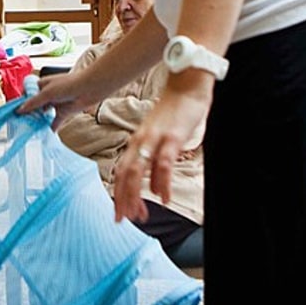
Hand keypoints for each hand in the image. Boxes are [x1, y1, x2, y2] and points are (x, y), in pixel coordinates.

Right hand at [16, 71, 102, 127]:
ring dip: (37, 121)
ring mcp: (55, 103)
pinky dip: (50, 128)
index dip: (21, 102)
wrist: (89, 89)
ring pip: (43, 114)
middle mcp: (47, 94)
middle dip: (28, 113)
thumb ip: (33, 103)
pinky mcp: (63, 113)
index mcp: (42, 85)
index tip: (14, 112)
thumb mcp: (47, 93)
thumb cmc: (69, 85)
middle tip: (19, 123)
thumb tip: (19, 110)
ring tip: (29, 129)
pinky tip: (44, 135)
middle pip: (34, 105)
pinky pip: (54, 122)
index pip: (27, 94)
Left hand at [111, 75, 211, 222]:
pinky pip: (163, 164)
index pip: (121, 171)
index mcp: (137, 141)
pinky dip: (162, 183)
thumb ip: (153, 157)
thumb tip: (154, 184)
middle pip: (124, 174)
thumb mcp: (158, 135)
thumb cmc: (174, 111)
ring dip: (137, 195)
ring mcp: (155, 139)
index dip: (118, 193)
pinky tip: (164, 198)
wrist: (187, 85)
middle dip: (122, 199)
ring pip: (138, 170)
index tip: (119, 212)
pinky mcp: (172, 138)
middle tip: (123, 219)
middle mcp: (141, 140)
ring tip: (140, 214)